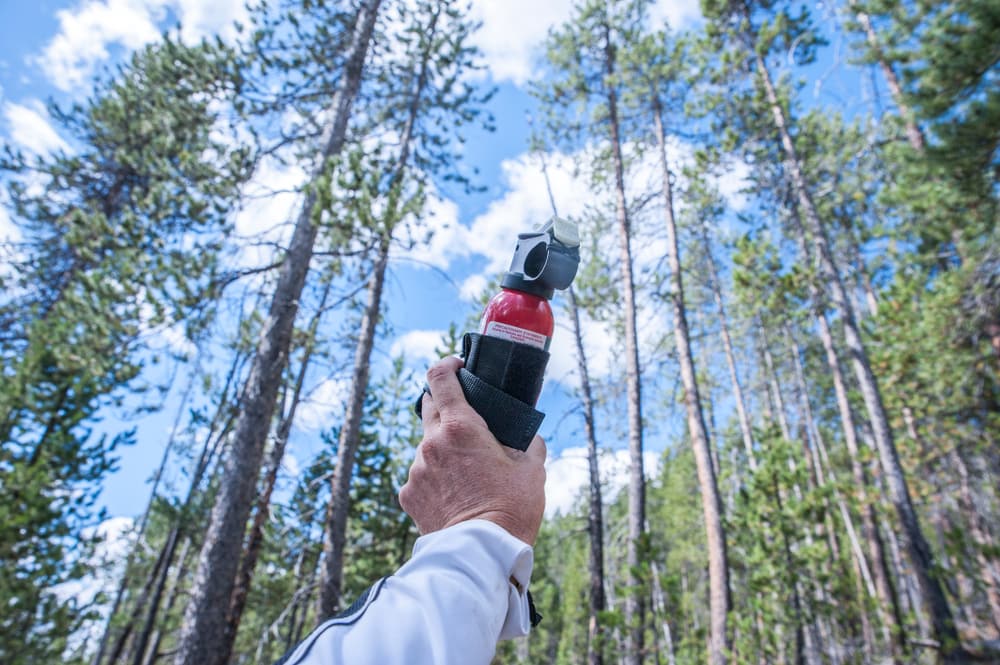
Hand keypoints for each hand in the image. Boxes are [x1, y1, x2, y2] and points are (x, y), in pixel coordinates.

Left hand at [399, 356, 546, 544]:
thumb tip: (528, 435)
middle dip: (445, 404)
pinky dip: (435, 476)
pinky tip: (455, 494)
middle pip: (428, 405)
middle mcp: (431, 442)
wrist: (481, 554)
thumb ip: (528, 442)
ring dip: (443, 447)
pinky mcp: (408, 494)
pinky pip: (421, 475)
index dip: (448, 365)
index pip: (440, 377)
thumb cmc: (512, 509)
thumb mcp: (532, 469)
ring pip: (426, 445)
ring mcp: (416, 469)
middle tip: (467, 419)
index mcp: (460, 427)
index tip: (459, 367)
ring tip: (467, 471)